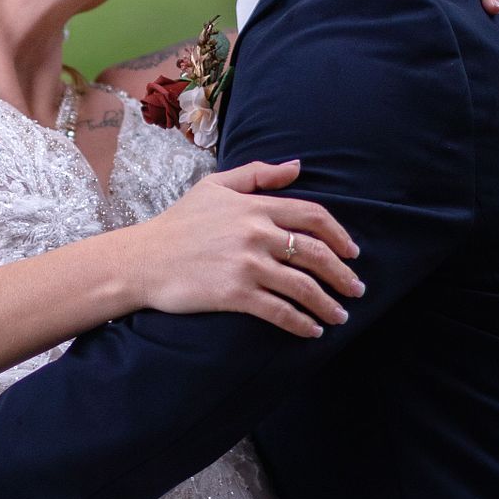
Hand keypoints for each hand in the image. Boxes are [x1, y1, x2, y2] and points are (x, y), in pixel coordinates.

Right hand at [130, 159, 364, 337]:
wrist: (142, 259)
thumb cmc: (178, 223)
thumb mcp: (215, 186)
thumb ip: (258, 174)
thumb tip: (298, 166)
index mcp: (254, 206)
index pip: (313, 216)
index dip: (340, 236)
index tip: (353, 253)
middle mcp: (256, 233)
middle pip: (316, 253)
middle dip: (343, 275)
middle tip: (356, 290)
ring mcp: (246, 265)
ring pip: (303, 287)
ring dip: (328, 304)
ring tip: (340, 316)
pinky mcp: (234, 294)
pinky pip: (279, 311)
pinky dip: (301, 324)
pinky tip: (312, 331)